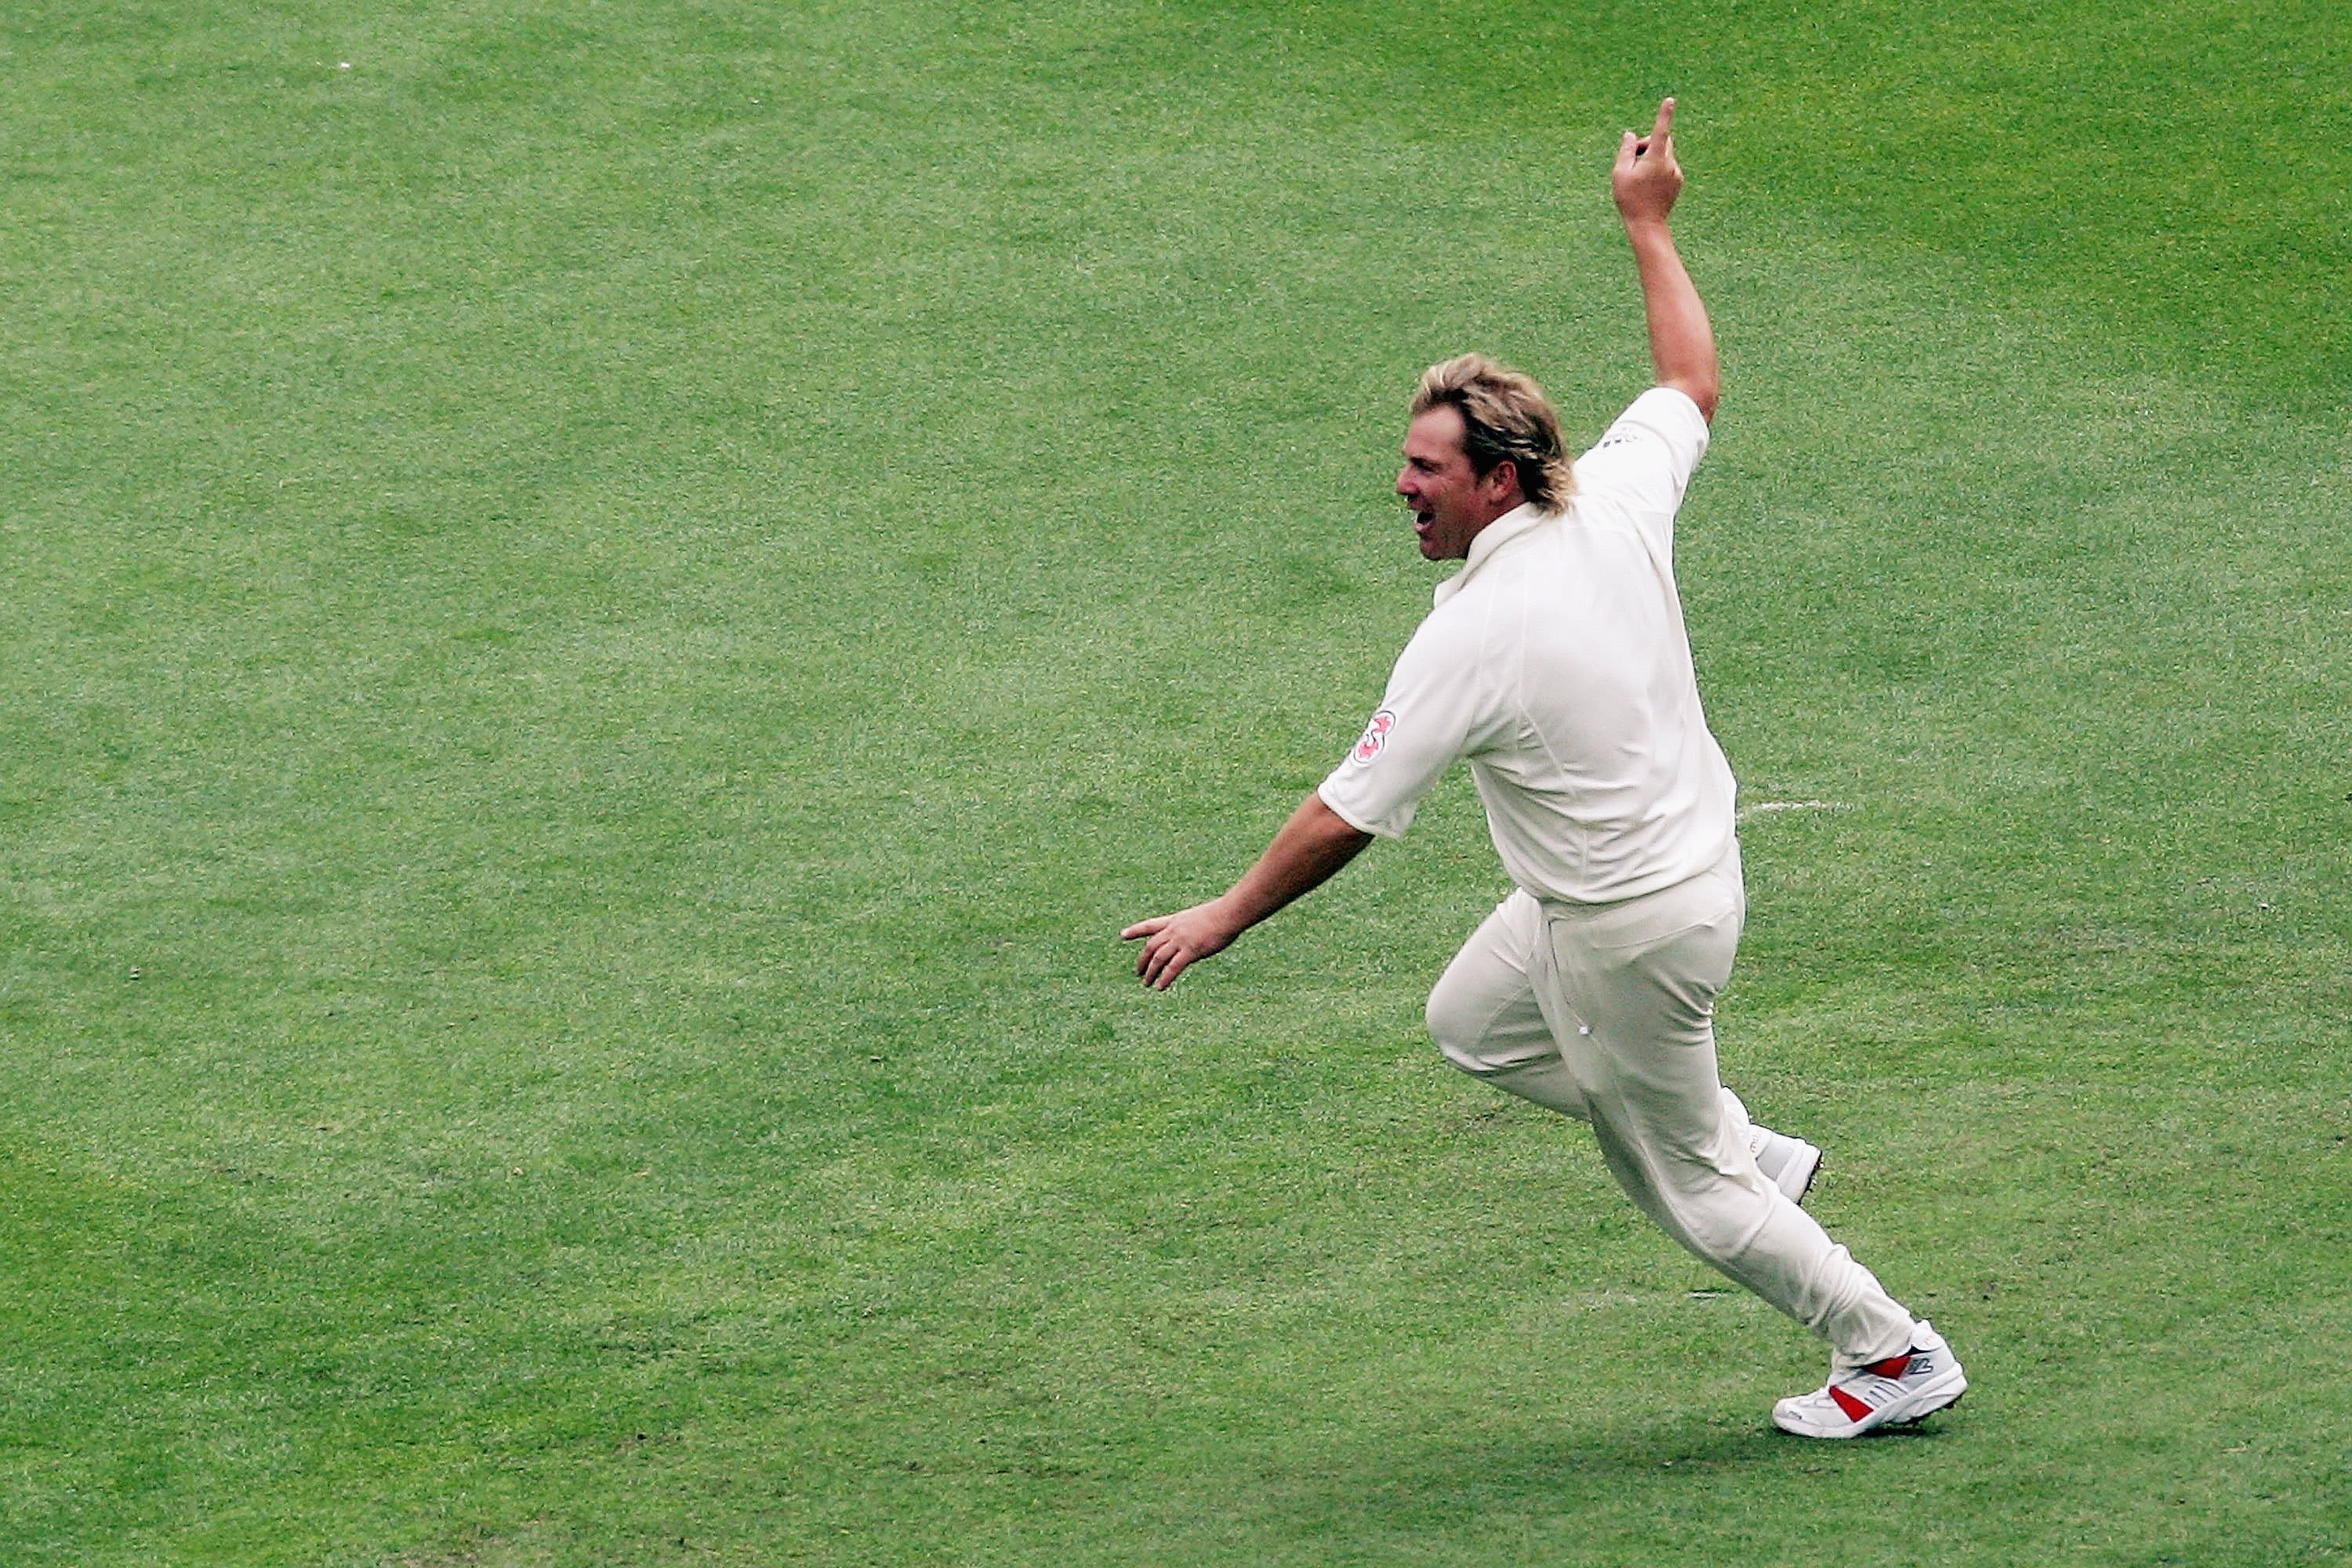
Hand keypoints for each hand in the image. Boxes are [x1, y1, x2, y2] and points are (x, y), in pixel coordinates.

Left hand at [1121, 899, 1241, 989]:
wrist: (1228, 913)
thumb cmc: (1221, 914)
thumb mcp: (1199, 919)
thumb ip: (1191, 930)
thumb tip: (1192, 941)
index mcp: (1175, 920)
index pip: (1150, 925)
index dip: (1135, 930)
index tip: (1123, 935)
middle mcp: (1174, 930)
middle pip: (1151, 946)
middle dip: (1142, 960)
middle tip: (1137, 972)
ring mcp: (1181, 940)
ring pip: (1158, 958)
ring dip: (1150, 972)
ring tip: (1145, 983)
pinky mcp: (1191, 951)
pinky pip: (1173, 967)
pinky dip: (1165, 978)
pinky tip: (1160, 987)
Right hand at [1612, 97, 1683, 227]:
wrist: (1647, 225)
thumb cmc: (1629, 199)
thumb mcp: (1620, 173)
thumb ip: (1626, 151)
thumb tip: (1631, 135)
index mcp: (1655, 159)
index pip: (1660, 131)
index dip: (1664, 115)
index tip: (1670, 100)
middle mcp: (1669, 163)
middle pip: (1662, 141)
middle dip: (1648, 144)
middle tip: (1633, 159)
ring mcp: (1676, 173)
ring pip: (1664, 154)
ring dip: (1652, 158)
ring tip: (1639, 177)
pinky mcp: (1678, 181)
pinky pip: (1668, 166)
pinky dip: (1658, 169)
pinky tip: (1649, 186)